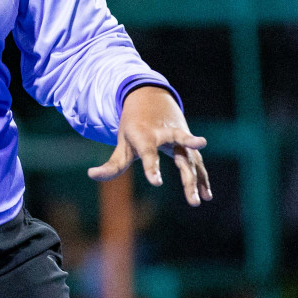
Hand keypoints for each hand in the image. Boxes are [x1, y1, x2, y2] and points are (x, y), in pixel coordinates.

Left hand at [88, 85, 212, 205]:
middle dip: (186, 177)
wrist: (151, 98)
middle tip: (191, 200)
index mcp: (145, 134)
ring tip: (203, 199)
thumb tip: (91, 175)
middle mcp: (165, 135)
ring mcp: (180, 138)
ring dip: (198, 179)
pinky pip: (197, 162)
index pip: (148, 153)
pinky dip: (203, 177)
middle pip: (179, 156)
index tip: (157, 183)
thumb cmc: (134, 126)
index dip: (151, 167)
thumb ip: (111, 163)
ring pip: (191, 159)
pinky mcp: (188, 143)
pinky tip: (207, 196)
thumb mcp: (122, 141)